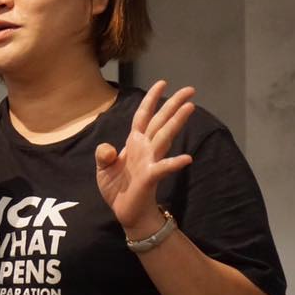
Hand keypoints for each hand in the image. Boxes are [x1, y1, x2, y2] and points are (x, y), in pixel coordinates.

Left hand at [95, 80, 194, 235]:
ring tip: (190, 107)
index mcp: (134, 142)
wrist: (126, 212)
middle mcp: (145, 148)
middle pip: (161, 121)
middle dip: (174, 105)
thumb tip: (109, 149)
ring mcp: (150, 161)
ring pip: (164, 137)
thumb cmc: (118, 188)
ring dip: (176, 122)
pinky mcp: (150, 177)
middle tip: (191, 89)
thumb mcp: (103, 168)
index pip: (144, 116)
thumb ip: (104, 155)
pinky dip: (174, 163)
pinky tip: (187, 158)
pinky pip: (163, 168)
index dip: (151, 99)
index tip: (162, 83)